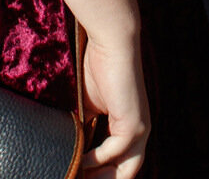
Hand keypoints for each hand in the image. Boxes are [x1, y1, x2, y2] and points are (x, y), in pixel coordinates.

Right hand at [79, 29, 148, 177]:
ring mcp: (139, 130)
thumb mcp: (88, 105)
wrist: (112, 42)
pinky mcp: (134, 124)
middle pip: (125, 174)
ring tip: (76, 177)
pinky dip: (97, 159)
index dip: (99, 174)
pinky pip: (115, 152)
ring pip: (125, 170)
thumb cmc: (98, 66)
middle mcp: (138, 133)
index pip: (118, 163)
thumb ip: (84, 127)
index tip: (77, 176)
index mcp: (128, 128)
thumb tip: (68, 146)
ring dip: (100, 177)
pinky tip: (80, 159)